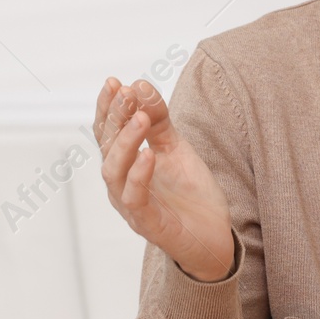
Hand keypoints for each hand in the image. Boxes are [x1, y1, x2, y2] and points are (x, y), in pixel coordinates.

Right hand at [95, 76, 236, 282]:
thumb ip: (159, 120)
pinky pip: (134, 198)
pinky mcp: (148, 223)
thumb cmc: (189, 194)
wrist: (213, 236)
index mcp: (124, 164)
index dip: (107, 108)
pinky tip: (148, 154)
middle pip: (106, 147)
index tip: (114, 82)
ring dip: (125, 142)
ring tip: (140, 119)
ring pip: (114, 171)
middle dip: (114, 118)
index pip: (106, 132)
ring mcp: (131, 205)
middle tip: (125, 93)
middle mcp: (120, 184)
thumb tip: (140, 84)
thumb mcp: (176, 148)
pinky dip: (139, 175)